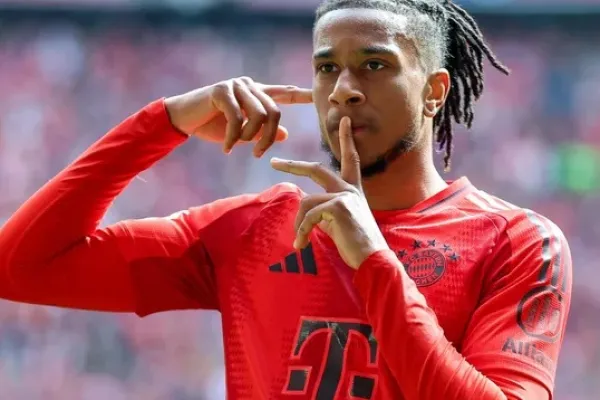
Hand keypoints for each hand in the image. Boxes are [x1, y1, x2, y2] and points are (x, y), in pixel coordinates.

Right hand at [165, 77, 312, 156]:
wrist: (183, 119)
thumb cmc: (212, 125)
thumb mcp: (242, 133)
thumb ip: (262, 132)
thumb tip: (285, 134)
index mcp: (256, 93)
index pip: (283, 94)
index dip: (301, 95)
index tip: (317, 96)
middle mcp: (249, 85)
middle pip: (274, 112)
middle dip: (268, 137)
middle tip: (258, 154)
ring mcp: (235, 86)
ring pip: (258, 114)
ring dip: (251, 137)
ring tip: (240, 147)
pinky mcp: (221, 91)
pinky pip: (237, 118)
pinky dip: (234, 138)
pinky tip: (228, 149)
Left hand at [270, 117, 388, 268]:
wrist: (372, 259)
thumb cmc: (356, 245)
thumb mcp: (337, 223)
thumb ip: (323, 210)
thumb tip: (303, 204)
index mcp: (353, 190)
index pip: (350, 159)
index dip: (346, 139)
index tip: (344, 120)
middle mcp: (349, 189)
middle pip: (316, 168)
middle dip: (293, 165)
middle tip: (274, 162)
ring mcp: (344, 196)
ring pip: (306, 201)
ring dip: (299, 223)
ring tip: (301, 241)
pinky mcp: (338, 207)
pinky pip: (308, 216)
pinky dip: (302, 232)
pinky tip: (302, 245)